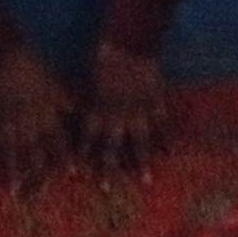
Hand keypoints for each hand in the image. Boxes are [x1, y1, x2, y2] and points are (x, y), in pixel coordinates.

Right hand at [0, 46, 73, 182]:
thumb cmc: (29, 63)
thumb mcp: (53, 79)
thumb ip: (67, 98)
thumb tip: (85, 112)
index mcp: (47, 110)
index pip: (58, 139)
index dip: (64, 157)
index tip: (70, 175)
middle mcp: (29, 121)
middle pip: (35, 152)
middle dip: (38, 176)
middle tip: (38, 196)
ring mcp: (7, 122)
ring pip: (12, 152)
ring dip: (14, 174)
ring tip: (14, 193)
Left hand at [79, 42, 168, 171]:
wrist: (129, 45)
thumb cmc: (103, 58)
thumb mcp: (87, 79)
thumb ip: (82, 98)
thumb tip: (67, 109)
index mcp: (97, 109)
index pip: (86, 138)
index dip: (81, 156)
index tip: (75, 174)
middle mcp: (116, 117)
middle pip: (112, 149)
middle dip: (108, 170)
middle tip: (106, 190)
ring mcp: (138, 113)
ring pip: (140, 143)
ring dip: (141, 163)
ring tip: (145, 181)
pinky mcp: (156, 104)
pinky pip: (162, 126)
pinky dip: (166, 139)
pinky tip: (169, 153)